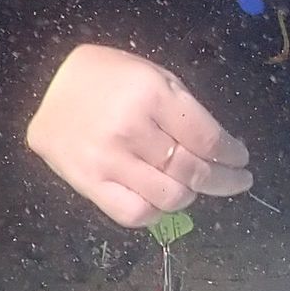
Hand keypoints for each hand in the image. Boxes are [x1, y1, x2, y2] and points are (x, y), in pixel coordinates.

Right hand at [25, 44, 252, 227]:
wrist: (48, 85)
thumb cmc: (109, 77)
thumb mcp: (155, 76)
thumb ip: (186, 113)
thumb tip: (222, 150)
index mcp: (152, 96)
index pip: (207, 140)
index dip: (232, 156)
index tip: (241, 160)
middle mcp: (131, 130)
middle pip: (193, 171)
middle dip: (224, 180)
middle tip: (236, 180)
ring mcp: (107, 160)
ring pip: (169, 198)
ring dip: (190, 195)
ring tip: (193, 186)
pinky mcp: (88, 183)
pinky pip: (134, 214)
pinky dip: (156, 213)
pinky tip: (161, 199)